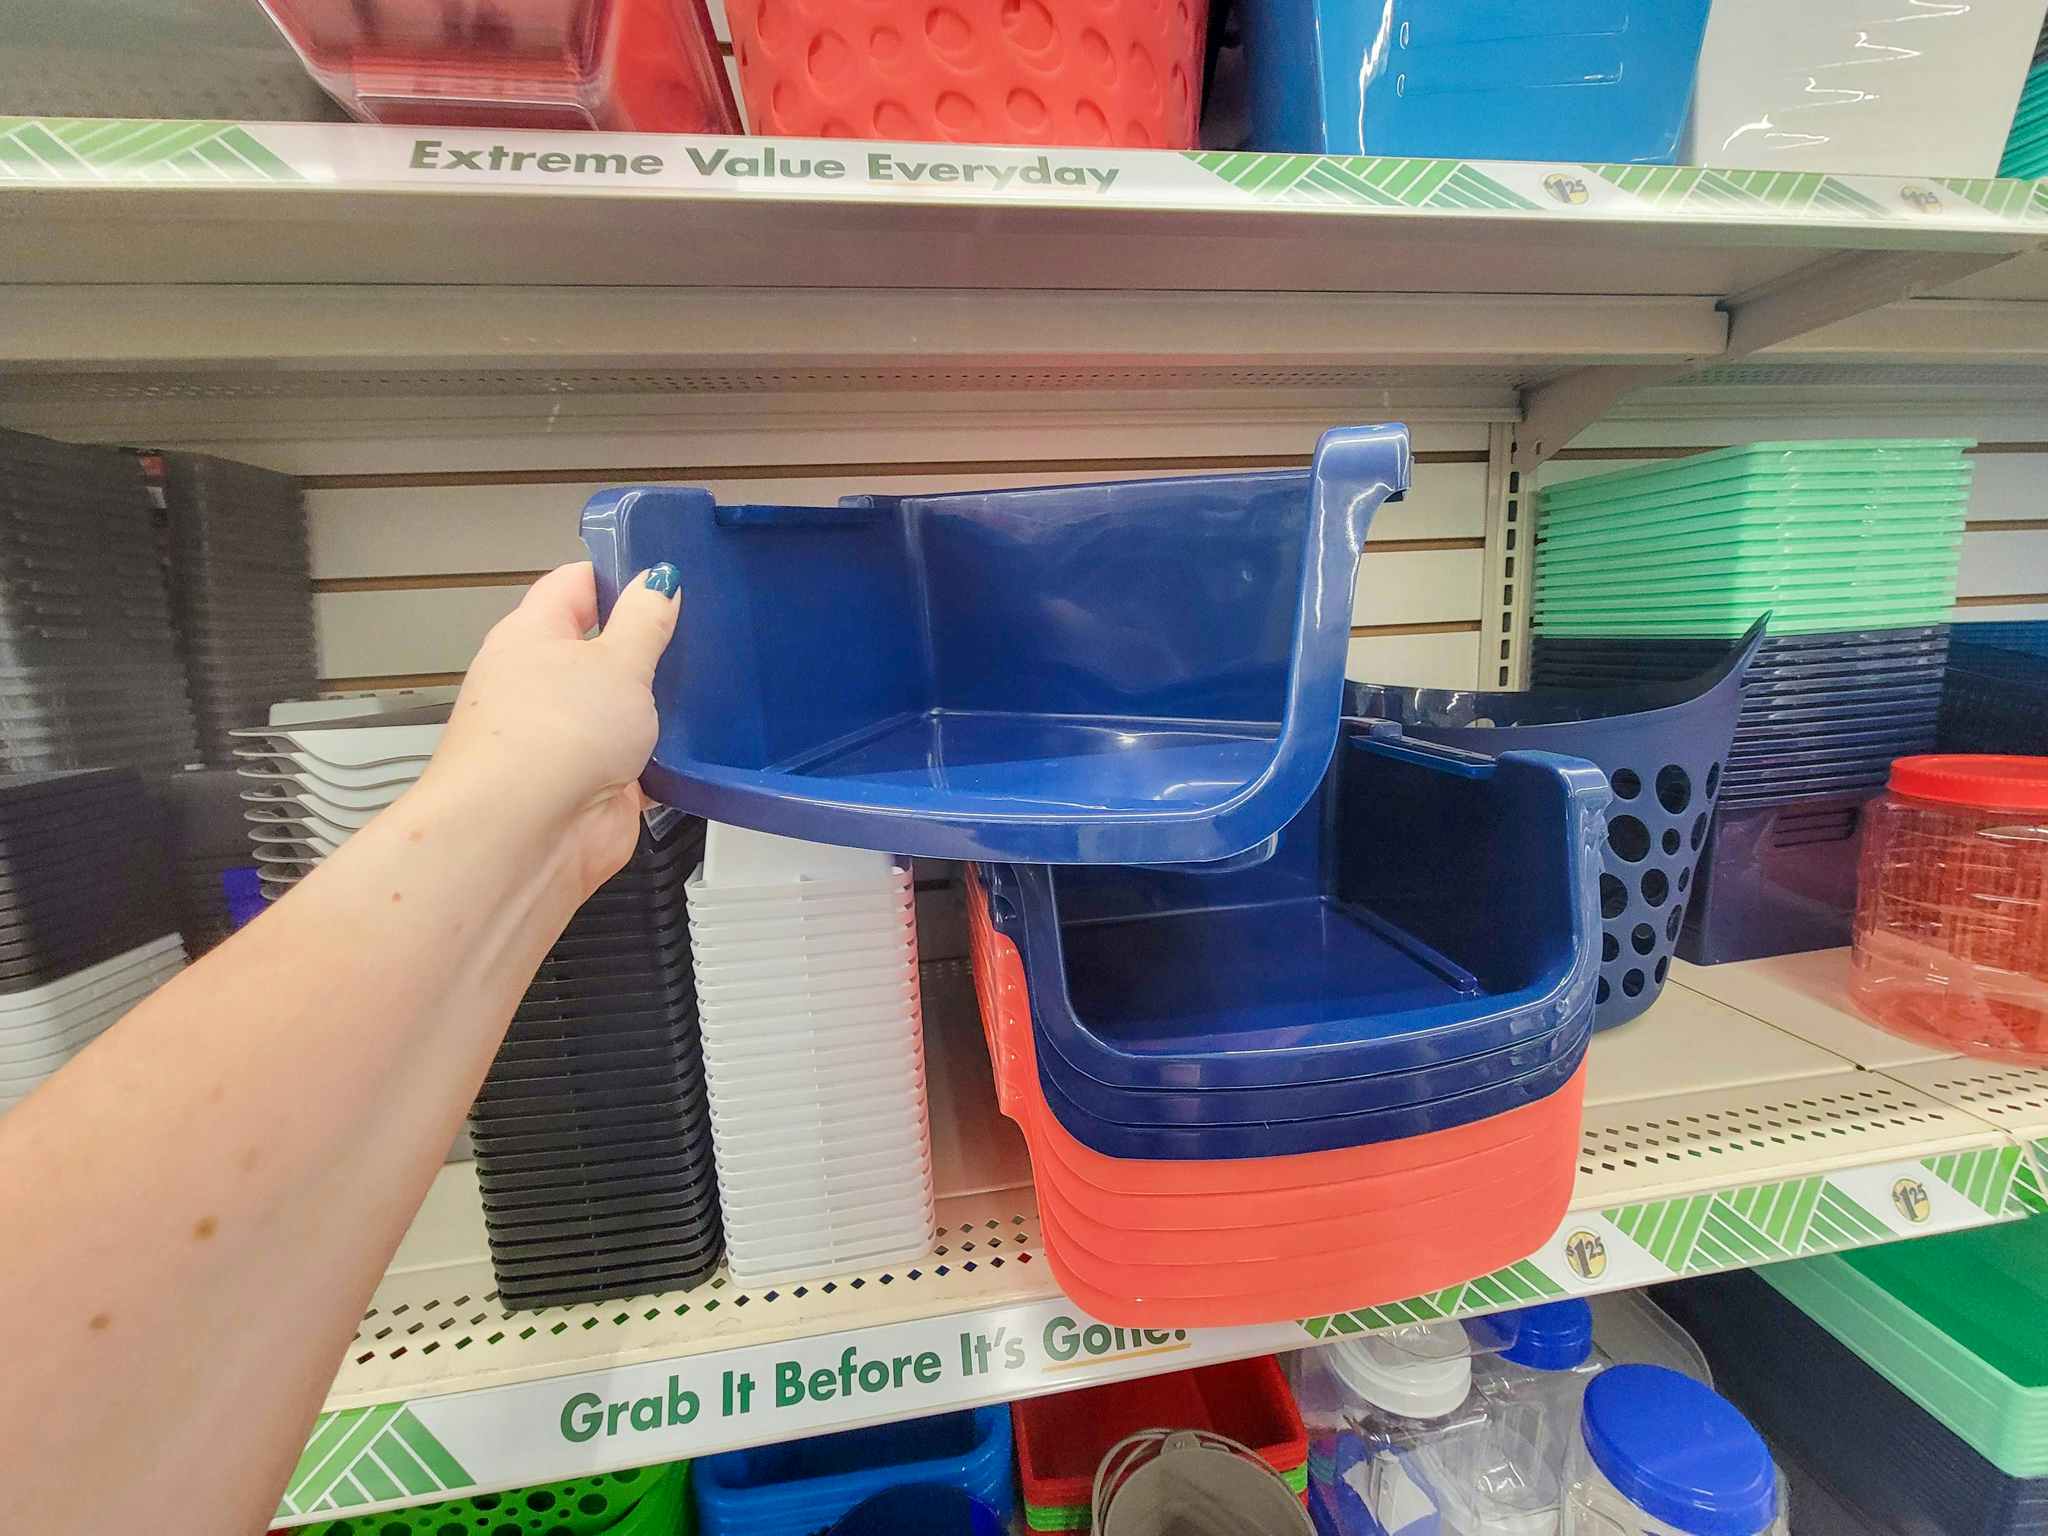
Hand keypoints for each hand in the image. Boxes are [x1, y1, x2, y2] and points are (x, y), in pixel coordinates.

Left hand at [421, 560, 680, 897]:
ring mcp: (566, 739)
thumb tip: (658, 582)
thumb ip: (645, 619)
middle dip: (649, 647)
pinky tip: (703, 750)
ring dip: (659, 708)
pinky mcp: (593, 787)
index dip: (620, 575)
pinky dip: (665, 760)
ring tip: (714, 689)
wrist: (525, 837)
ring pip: (622, 710)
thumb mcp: (617, 661)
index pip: (576, 586)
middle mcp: (541, 685)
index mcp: (532, 635)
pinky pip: (638, 763)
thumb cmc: (552, 736)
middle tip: (703, 634)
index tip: (667, 576)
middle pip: (601, 650)